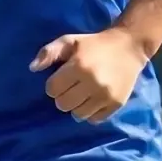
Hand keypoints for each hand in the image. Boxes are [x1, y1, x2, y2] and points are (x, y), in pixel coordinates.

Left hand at [31, 25, 147, 122]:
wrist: (129, 47)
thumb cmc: (94, 44)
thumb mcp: (69, 41)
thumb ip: (49, 52)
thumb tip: (32, 68)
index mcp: (79, 66)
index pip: (52, 89)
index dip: (54, 85)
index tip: (62, 78)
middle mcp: (93, 83)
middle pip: (63, 104)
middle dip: (63, 97)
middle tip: (72, 87)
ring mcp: (106, 95)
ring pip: (78, 115)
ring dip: (76, 106)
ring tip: (82, 94)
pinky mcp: (117, 103)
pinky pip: (94, 119)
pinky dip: (91, 113)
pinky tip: (93, 100)